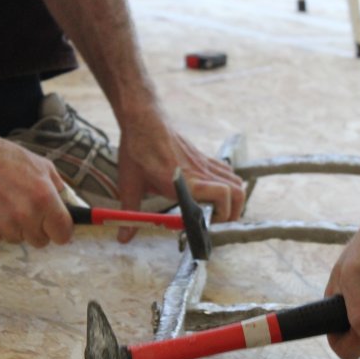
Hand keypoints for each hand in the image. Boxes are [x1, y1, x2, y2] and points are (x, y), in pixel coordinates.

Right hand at [0, 133, 72, 247]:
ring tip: (3, 202)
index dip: (61, 231)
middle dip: (37, 228)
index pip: (63, 234)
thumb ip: (58, 186)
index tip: (56, 228)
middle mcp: (26, 215)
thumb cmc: (3, 157)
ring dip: (15, 227)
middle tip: (25, 209)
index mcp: (44, 199)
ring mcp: (4, 226)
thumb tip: (68, 204)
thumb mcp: (40, 164)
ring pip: (19, 239)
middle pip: (41, 241)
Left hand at [115, 110, 245, 241]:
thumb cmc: (137, 150)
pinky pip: (225, 171)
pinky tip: (210, 192)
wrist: (143, 119)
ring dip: (233, 199)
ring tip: (216, 211)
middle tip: (215, 223)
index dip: (219, 217)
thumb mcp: (130, 185)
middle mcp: (200, 173)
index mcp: (185, 182)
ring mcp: (204, 164)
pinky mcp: (203, 157)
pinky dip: (227, 184)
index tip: (203, 227)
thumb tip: (123, 239)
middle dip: (232, 214)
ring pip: (235, 181)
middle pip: (237, 193)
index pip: (222, 197)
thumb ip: (130, 215)